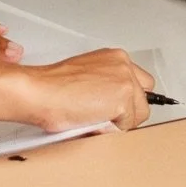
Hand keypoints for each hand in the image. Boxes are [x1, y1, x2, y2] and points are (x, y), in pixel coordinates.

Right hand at [14, 48, 152, 131]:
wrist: (41, 92)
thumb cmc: (54, 88)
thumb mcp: (87, 76)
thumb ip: (105, 84)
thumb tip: (115, 105)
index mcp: (114, 57)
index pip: (139, 83)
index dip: (126, 101)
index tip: (114, 108)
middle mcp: (123, 64)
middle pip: (144, 98)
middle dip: (128, 111)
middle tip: (104, 116)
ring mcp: (125, 80)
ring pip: (139, 115)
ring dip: (119, 123)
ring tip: (94, 117)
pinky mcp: (124, 99)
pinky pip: (127, 126)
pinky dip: (111, 130)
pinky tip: (93, 121)